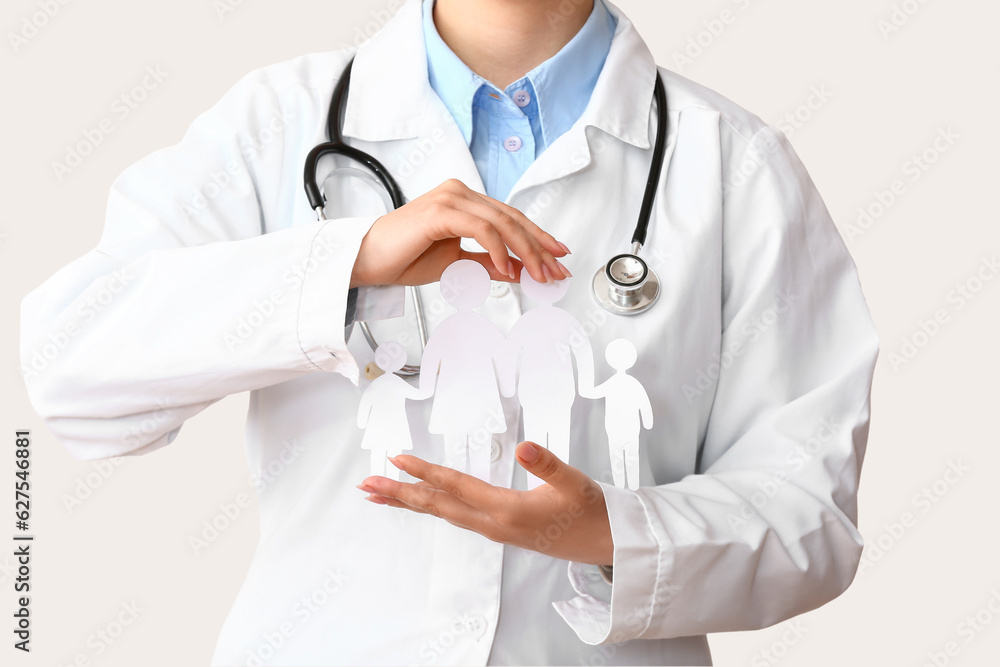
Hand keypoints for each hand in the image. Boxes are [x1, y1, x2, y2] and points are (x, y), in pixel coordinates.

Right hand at [350, 179, 571, 287]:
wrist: (369, 261)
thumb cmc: (404, 258)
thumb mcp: (457, 264)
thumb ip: (488, 264)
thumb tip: (519, 271)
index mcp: (464, 201)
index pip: (511, 218)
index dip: (538, 239)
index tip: (558, 259)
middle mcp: (460, 193)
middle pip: (512, 219)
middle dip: (539, 247)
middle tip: (557, 271)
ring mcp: (450, 198)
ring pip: (502, 223)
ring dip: (525, 252)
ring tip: (538, 276)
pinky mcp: (440, 211)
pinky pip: (481, 229)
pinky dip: (499, 250)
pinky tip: (508, 269)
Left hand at [356, 442, 612, 565]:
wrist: (606, 544)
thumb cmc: (591, 511)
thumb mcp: (573, 482)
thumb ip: (548, 463)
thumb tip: (524, 445)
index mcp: (507, 511)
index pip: (456, 487)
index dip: (426, 471)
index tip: (398, 458)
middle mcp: (493, 525)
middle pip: (438, 506)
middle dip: (400, 494)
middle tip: (366, 485)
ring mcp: (494, 530)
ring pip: (443, 514)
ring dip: (411, 502)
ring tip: (380, 493)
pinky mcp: (498, 530)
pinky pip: (455, 517)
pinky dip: (431, 507)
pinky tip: (421, 501)